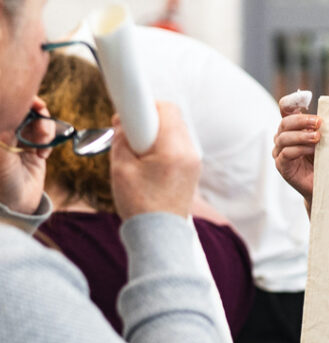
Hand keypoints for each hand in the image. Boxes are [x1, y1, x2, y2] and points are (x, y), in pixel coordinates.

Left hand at [0, 96, 50, 214]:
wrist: (17, 206)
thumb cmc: (3, 182)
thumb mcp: (2, 155)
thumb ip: (6, 131)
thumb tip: (12, 110)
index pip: (9, 111)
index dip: (22, 103)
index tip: (35, 103)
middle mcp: (7, 137)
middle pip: (25, 114)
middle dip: (37, 115)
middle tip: (43, 117)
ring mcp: (20, 144)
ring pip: (37, 125)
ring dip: (44, 130)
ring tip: (43, 144)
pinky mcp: (34, 152)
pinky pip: (45, 139)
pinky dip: (48, 142)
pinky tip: (43, 154)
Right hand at [110, 101, 200, 219]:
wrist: (160, 236)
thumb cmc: (140, 205)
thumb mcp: (121, 169)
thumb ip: (122, 139)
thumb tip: (124, 122)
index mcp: (174, 150)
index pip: (165, 109)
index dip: (143, 106)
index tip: (126, 115)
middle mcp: (190, 152)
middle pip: (172, 117)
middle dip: (147, 120)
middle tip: (126, 134)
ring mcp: (194, 161)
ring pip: (175, 131)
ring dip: (154, 133)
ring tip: (136, 153)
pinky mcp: (192, 169)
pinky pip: (178, 145)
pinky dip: (162, 146)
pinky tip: (147, 162)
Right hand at [272, 94, 320, 204]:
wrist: (324, 185)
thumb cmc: (325, 160)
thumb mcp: (325, 140)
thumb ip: (321, 127)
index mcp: (292, 128)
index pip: (285, 109)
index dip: (291, 101)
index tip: (306, 97)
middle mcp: (282, 138)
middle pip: (285, 122)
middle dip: (302, 120)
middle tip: (319, 123)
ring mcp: (279, 153)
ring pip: (284, 137)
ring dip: (302, 135)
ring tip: (318, 137)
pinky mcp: (282, 166)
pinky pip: (286, 153)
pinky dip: (300, 149)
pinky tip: (313, 150)